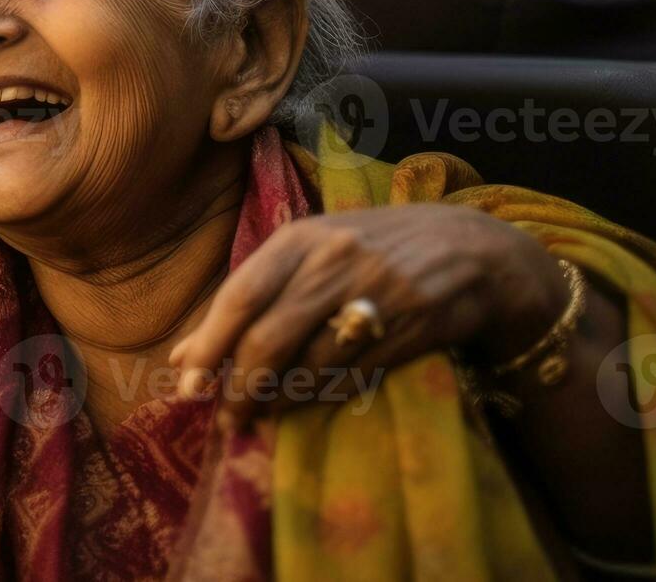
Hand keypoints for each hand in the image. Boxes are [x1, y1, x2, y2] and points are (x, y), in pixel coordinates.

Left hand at [166, 204, 565, 430]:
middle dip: (240, 386)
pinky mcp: (411, 326)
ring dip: (277, 400)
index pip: (238, 297)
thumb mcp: (309, 255)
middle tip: (227, 416)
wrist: (473, 248)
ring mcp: (375, 294)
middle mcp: (333, 262)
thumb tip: (182, 357)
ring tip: (260, 415)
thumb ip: (249, 299)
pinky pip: (351, 377)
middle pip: (268, 337)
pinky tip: (303, 405)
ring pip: (309, 364)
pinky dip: (320, 398)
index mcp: (300, 239)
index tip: (187, 385)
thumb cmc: (371, 251)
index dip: (209, 347)